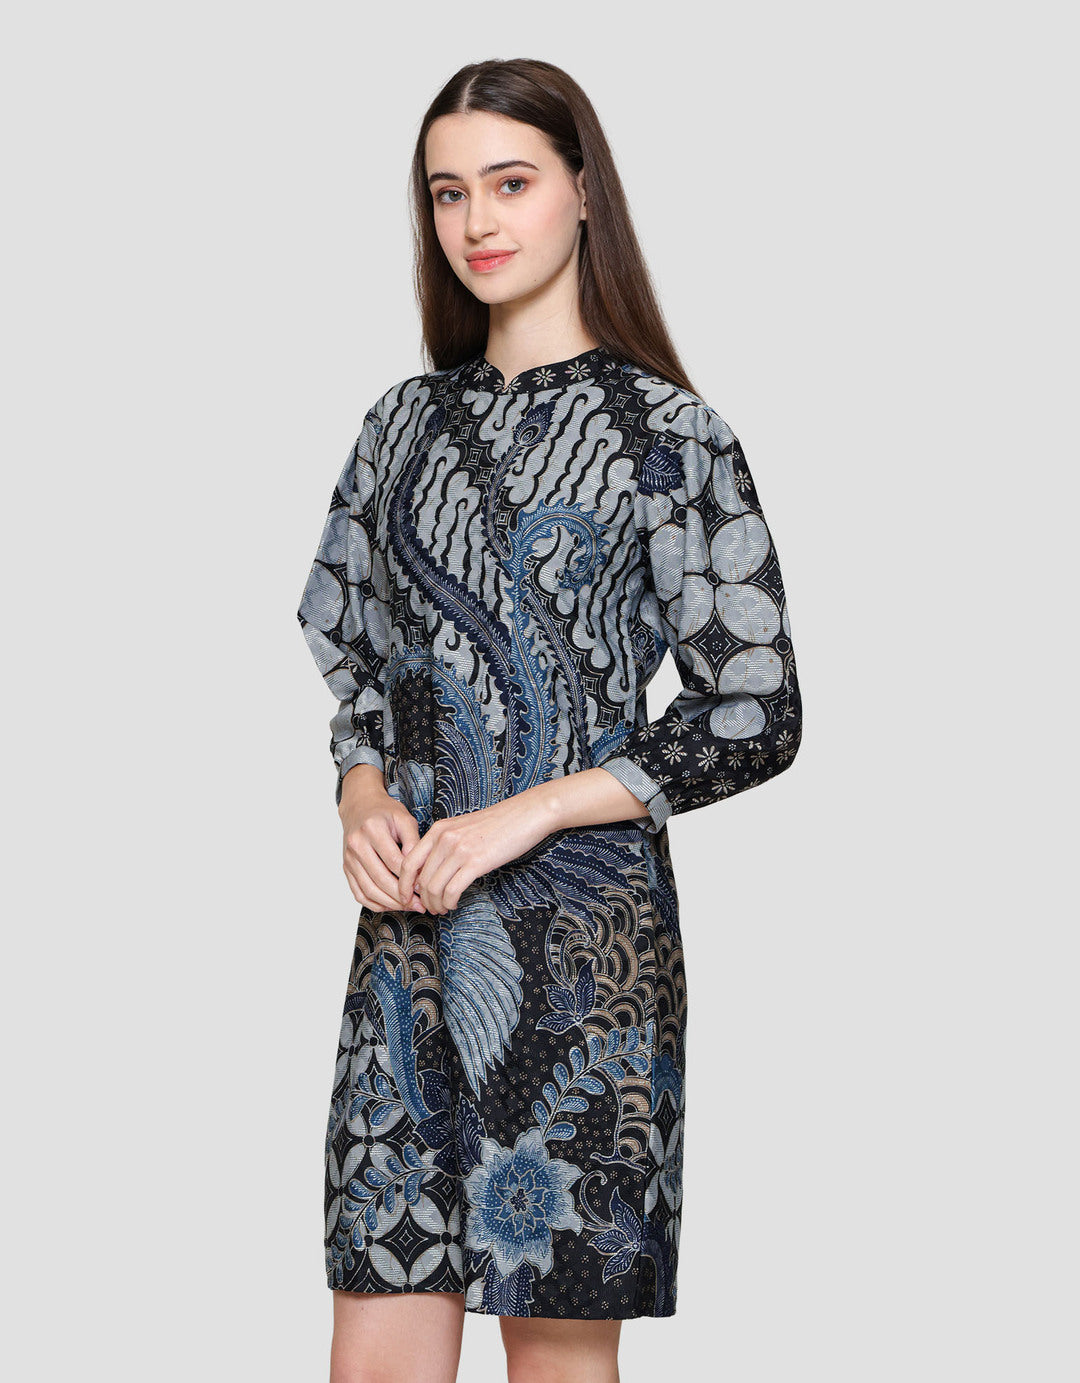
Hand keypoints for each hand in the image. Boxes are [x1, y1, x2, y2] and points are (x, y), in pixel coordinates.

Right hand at [338, 764, 426, 912]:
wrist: (359, 806)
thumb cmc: (385, 812)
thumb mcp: (404, 818)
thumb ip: (413, 841)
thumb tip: (418, 870)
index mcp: (373, 829)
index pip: (394, 861)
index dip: (411, 878)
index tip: (424, 887)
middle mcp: (357, 844)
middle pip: (381, 879)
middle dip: (402, 896)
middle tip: (419, 903)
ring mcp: (349, 858)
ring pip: (369, 890)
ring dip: (390, 903)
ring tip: (408, 906)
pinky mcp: (346, 867)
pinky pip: (359, 893)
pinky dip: (374, 903)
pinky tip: (390, 905)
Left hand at [397, 790, 562, 914]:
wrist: (525, 814)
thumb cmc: (497, 824)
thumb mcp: (462, 828)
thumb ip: (444, 845)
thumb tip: (430, 872)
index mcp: (438, 829)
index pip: (408, 862)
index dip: (404, 884)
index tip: (407, 897)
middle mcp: (444, 838)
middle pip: (421, 879)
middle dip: (422, 899)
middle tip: (430, 908)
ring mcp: (459, 850)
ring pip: (433, 888)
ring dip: (435, 904)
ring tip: (442, 908)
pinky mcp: (475, 862)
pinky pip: (452, 890)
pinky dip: (449, 902)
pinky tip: (454, 904)